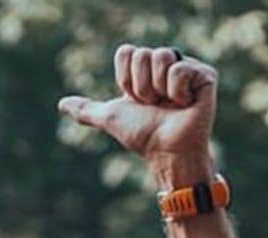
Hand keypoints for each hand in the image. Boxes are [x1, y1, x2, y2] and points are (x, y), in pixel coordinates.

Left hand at [59, 43, 217, 175]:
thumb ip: (88, 110)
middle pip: (142, 54)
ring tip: (169, 104)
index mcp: (146, 69)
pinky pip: (180, 68)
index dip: (126, 79)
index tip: (135, 100)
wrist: (166, 153)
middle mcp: (166, 64)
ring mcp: (187, 67)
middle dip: (141, 86)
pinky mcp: (204, 75)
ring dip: (158, 89)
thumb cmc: (143, 137)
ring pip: (161, 57)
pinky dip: (177, 91)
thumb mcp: (111, 119)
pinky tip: (185, 104)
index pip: (127, 52)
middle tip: (154, 104)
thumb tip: (62, 105)